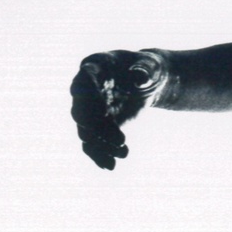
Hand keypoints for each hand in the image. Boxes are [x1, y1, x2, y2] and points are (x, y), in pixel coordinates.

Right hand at [69, 50, 166, 169]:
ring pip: (86, 133)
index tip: (106, 114)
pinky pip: (91, 144)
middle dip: (98, 129)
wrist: (147, 82)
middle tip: (122, 140)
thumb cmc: (147, 67)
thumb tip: (140, 78)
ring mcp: (88, 110)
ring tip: (124, 153)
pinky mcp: (96, 127)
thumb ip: (144, 69)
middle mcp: (84, 90)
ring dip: (102, 146)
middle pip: (81, 112)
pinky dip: (99, 156)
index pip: (83, 85)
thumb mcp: (150, 65)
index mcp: (93, 68)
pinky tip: (110, 166)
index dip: (90, 100)